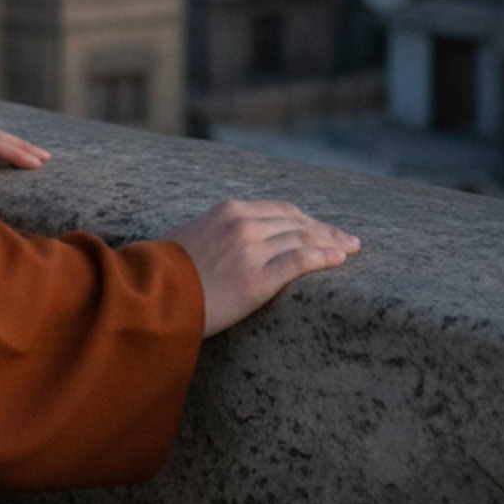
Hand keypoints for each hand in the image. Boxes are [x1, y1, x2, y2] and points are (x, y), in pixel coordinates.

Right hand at [165, 200, 359, 335]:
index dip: (305, 219)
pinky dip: (323, 257)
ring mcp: (252, 250)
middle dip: (324, 230)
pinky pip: (300, 262)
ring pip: (303, 240)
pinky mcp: (258, 278)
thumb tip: (227, 237)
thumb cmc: (164, 270)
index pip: (279, 210)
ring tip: (351, 248)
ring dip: (331, 242)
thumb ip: (215, 230)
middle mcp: (243, 224)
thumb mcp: (190, 235)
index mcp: (228, 211)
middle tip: (347, 238)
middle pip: (296, 222)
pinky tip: (339, 258)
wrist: (152, 293)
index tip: (320, 227)